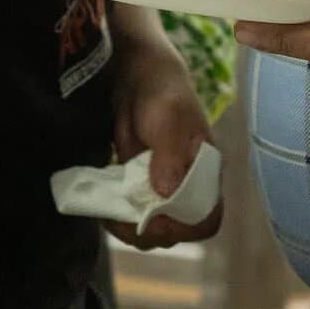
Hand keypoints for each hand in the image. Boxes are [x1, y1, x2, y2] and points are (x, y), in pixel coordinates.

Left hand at [108, 23, 221, 247]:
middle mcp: (186, 187)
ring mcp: (160, 189)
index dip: (184, 228)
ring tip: (109, 214)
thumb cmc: (162, 92)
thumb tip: (167, 192)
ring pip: (150, 229)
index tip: (155, 219)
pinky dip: (115, 218)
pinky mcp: (137, 186)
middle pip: (175, 232)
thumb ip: (170, 154)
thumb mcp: (168, 117)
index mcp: (205, 173)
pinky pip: (129, 215)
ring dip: (128, 228)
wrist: (136, 76)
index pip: (206, 218)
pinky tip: (102, 207)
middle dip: (148, 232)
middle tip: (121, 218)